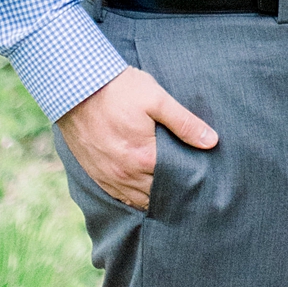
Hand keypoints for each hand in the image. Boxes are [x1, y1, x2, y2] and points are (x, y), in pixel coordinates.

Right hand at [57, 66, 217, 210]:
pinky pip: (117, 194)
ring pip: (136, 199)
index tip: (199, 179)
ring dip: (151, 195)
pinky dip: (131, 194)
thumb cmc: (119, 89)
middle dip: (171, 191)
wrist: (76, 87)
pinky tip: (141, 187)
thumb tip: (211, 142)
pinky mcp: (93, 172)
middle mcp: (125, 174)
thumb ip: (185, 123)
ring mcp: (107, 176)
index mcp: (144, 159)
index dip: (187, 182)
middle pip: (155, 194)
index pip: (174, 183)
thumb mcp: (157, 100)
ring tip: (167, 187)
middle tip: (187, 184)